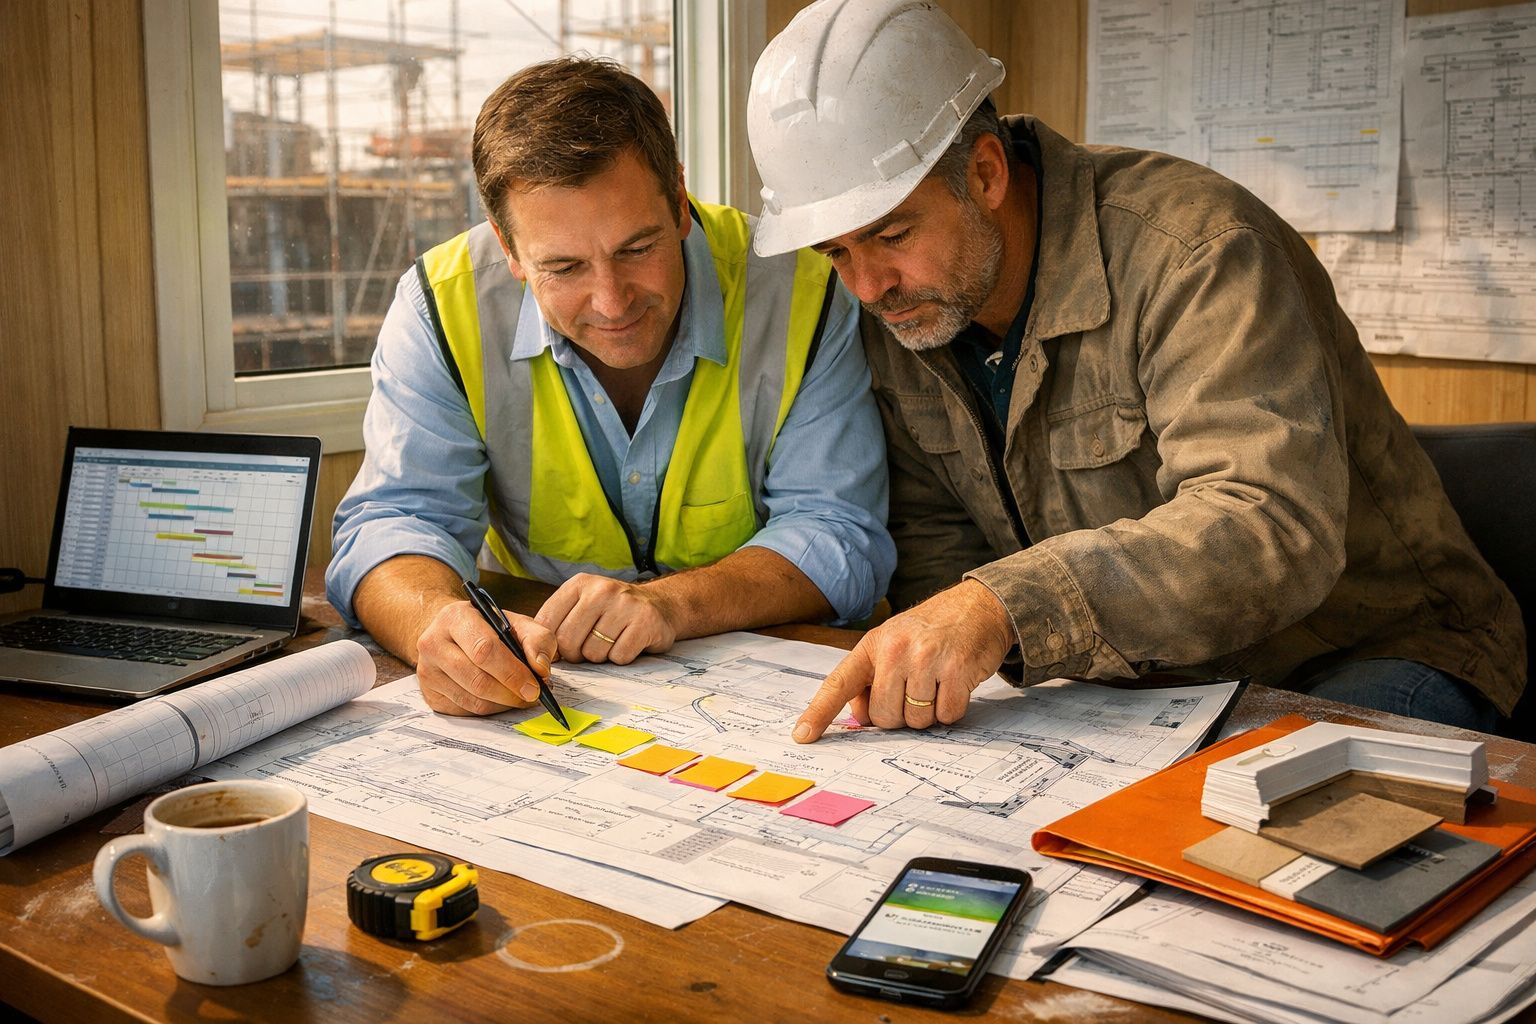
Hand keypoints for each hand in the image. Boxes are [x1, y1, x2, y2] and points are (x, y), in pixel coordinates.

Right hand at [415, 599, 556, 716]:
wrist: (451, 632)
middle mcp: (433, 643)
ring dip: (502, 704)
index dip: (512, 672)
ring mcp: (426, 671)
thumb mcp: (515, 622)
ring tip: (519, 696)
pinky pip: (465, 711)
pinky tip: (499, 699)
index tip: (534, 687)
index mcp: (455, 617)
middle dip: (511, 693)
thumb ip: (537, 639)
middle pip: (477, 680)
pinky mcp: (429, 694)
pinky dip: (489, 709)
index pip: (484, 650)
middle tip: (532, 696)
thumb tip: (541, 668)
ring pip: (472, 701)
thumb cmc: (487, 628)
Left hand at [535, 573, 678, 664]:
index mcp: (579, 584)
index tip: (559, 651)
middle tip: (588, 647)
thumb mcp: (582, 603)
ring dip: (600, 656)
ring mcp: (625, 605)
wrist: (659, 605)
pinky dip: (621, 657)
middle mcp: (601, 590)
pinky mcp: (645, 623)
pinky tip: (627, 643)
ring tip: (611, 641)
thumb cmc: (612, 610)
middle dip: (575, 654)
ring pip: (593, 653)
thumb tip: (535, 651)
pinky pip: (619, 657)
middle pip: (568, 641)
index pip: (546, 622)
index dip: (550, 644)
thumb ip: (558, 621)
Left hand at [792, 579, 1014, 742]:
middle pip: (884, 716)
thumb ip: (871, 679)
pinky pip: (946, 716)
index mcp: (873, 645)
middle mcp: (896, 650)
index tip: (802, 736)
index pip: (839, 683)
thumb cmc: (931, 631)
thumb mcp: (893, 644)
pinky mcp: (957, 669)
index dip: (819, 713)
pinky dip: (952, 709)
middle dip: (900, 714)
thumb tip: (860, 717)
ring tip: (936, 683)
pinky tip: (955, 684)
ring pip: (916, 720)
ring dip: (928, 712)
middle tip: (915, 690)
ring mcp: (926, 659)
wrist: (978, 606)